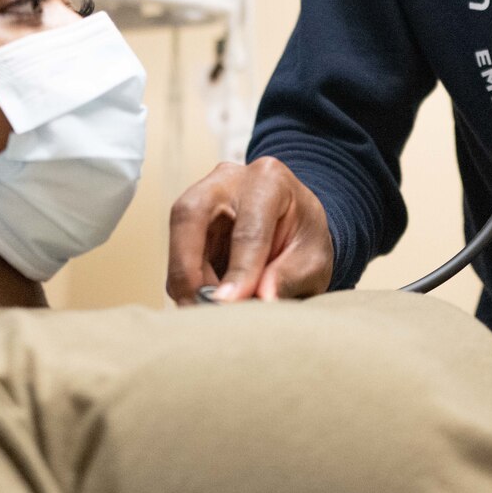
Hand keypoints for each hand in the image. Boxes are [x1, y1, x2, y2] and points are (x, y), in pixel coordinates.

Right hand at [167, 157, 333, 304]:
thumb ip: (289, 277)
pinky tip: (204, 303)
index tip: (230, 304)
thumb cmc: (304, 238)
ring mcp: (203, 196)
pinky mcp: (188, 220)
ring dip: (185, 280)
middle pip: (191, 213)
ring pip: (177, 234)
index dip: (239, 270)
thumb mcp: (314, 260)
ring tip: (207, 312)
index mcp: (270, 180)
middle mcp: (228, 180)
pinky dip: (186, 282)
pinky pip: (177, 252)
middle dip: (188, 266)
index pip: (249, 228)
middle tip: (199, 307)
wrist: (293, 225)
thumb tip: (262, 299)